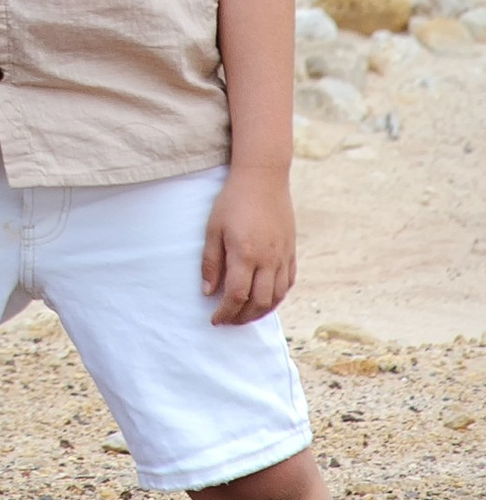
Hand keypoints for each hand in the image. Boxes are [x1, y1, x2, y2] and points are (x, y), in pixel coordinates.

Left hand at [201, 166, 295, 323]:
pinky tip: (266, 300)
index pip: (237, 296)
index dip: (226, 313)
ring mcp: (283, 257)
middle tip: (228, 321)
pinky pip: (288, 283)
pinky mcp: (291, 251)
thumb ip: (211, 262)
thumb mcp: (213, 228)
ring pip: (277, 297)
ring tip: (245, 316)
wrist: (263, 178)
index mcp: (245, 254)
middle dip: (242, 318)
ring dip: (261, 312)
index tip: (215, 320)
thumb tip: (208, 292)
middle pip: (259, 303)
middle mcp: (268, 260)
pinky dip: (277, 297)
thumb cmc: (233, 201)